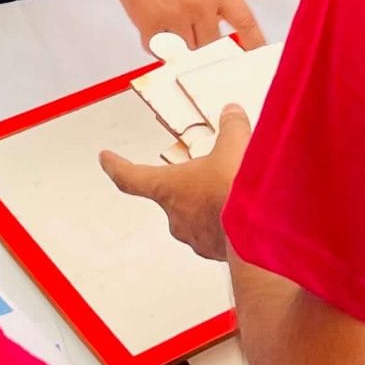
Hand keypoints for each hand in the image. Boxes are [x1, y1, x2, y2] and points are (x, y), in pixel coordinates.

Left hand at [101, 103, 250, 260]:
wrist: (259, 233)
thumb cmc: (234, 195)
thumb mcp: (234, 146)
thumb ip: (231, 127)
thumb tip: (231, 113)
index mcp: (168, 187)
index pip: (131, 177)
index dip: (117, 165)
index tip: (106, 160)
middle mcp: (176, 216)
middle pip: (172, 197)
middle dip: (187, 186)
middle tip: (205, 176)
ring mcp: (195, 237)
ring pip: (195, 218)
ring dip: (208, 207)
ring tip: (232, 196)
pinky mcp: (216, 251)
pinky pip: (216, 236)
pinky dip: (226, 225)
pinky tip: (245, 215)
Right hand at [114, 0, 263, 48]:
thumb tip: (214, 12)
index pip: (244, 21)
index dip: (253, 40)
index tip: (255, 50)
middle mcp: (200, 6)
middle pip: (211, 43)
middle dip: (204, 41)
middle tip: (194, 33)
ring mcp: (176, 18)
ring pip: (186, 49)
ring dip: (181, 42)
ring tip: (171, 26)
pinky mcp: (151, 25)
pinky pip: (159, 48)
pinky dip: (158, 45)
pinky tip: (156, 33)